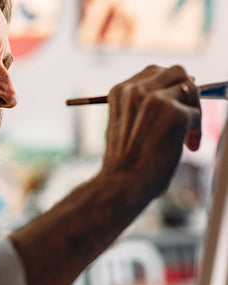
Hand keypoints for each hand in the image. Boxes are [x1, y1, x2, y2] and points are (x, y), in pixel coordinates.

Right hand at [102, 65, 201, 198]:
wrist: (122, 182)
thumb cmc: (123, 162)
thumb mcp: (124, 125)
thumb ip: (141, 106)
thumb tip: (176, 95)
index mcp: (120, 91)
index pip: (153, 73)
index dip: (167, 88)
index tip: (174, 106)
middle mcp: (135, 89)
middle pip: (175, 71)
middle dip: (185, 91)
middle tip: (187, 114)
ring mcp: (155, 99)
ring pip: (190, 88)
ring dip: (193, 110)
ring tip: (187, 135)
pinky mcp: (174, 112)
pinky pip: (196, 113)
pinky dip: (196, 131)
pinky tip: (187, 147)